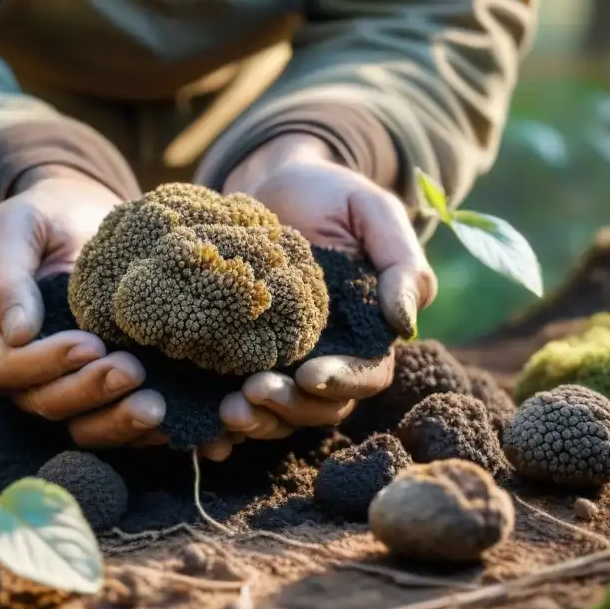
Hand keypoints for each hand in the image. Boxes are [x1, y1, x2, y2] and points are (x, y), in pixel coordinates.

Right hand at [0, 167, 165, 448]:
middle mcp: (28, 377)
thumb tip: (18, 331)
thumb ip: (7, 276)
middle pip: (49, 403)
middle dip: (91, 392)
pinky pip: (121, 426)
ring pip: (85, 426)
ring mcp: (69, 389)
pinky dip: (146, 431)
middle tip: (132, 370)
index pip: (10, 369)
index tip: (90, 344)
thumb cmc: (42, 220)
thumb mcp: (13, 229)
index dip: (48, 363)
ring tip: (156, 406)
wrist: (84, 221)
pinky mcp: (109, 394)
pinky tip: (178, 420)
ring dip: (119, 422)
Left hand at [208, 133, 437, 458]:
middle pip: (318, 407)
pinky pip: (234, 399)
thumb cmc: (330, 195)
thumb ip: (401, 263)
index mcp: (364, 333)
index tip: (310, 375)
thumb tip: (405, 323)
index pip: (365, 376)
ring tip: (227, 410)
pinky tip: (204, 427)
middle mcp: (325, 356)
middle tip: (251, 394)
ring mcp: (279, 361)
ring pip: (277, 414)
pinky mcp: (236, 358)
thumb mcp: (373, 213)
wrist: (269, 181)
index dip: (341, 383)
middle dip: (288, 408)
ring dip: (256, 420)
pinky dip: (221, 422)